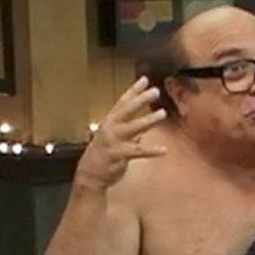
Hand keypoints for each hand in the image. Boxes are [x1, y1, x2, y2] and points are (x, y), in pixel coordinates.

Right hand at [76, 77, 167, 191]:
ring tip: (162, 113)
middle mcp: (111, 127)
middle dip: (141, 99)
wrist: (90, 175)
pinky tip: (164, 150)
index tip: (145, 79)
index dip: (134, 90)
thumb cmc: (103, 155)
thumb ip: (128, 133)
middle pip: (127, 110)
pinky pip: (137, 151)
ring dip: (148, 120)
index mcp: (110, 121)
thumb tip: (141, 131)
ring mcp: (113, 140)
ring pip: (133, 127)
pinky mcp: (118, 154)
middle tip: (155, 91)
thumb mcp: (114, 139)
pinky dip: (151, 150)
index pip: (123, 102)